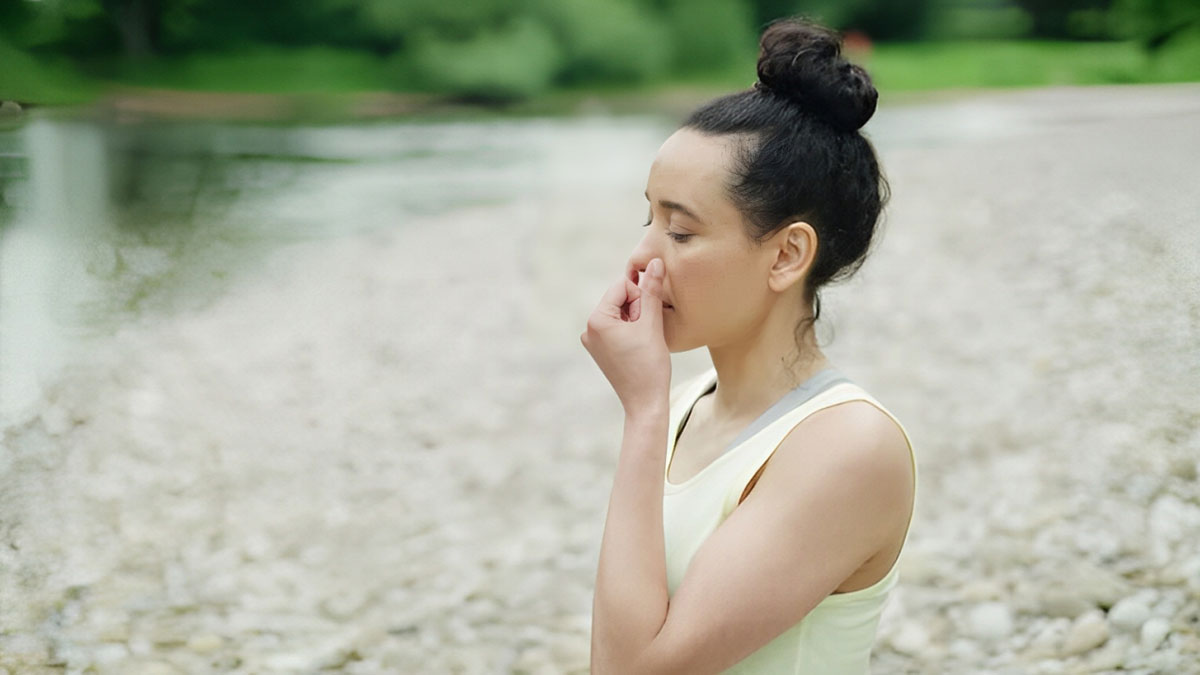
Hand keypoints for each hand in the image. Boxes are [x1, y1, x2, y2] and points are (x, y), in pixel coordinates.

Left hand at [581, 258, 670, 414]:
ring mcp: (592, 341)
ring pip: (621, 313)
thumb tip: (655, 262)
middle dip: (638, 310)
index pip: (623, 287)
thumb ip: (652, 290)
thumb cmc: (649, 365)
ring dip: (637, 321)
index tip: (648, 321)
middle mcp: (588, 329)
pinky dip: (631, 331)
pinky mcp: (600, 350)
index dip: (642, 298)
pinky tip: (638, 348)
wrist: (645, 402)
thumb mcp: (652, 324)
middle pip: (620, 299)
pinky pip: (617, 328)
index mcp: (596, 320)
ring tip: (643, 343)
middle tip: (646, 335)